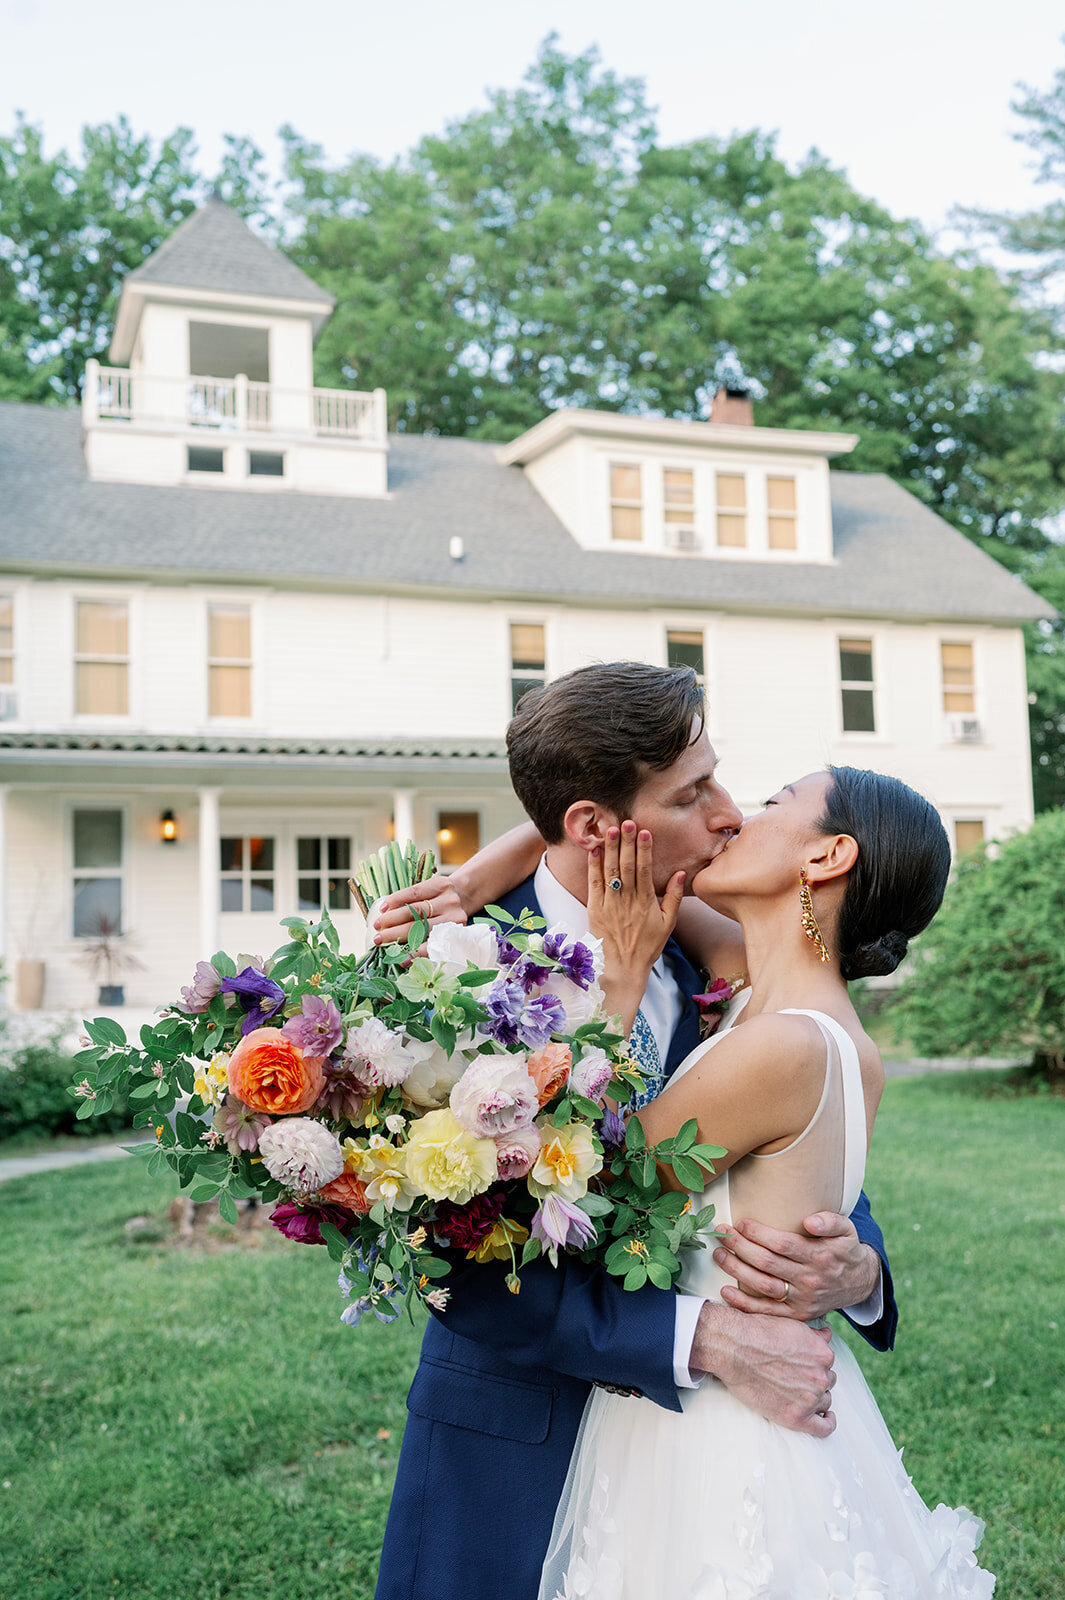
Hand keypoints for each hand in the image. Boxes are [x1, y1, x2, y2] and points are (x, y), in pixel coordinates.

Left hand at [371, 874, 467, 947]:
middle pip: (417, 912)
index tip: (381, 910)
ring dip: (400, 937)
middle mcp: (449, 901)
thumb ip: (411, 898)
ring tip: (384, 941)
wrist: (466, 898)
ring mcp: (454, 918)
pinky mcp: (457, 933)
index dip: (396, 901)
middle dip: (393, 922)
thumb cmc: (439, 895)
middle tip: (377, 930)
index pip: (414, 893)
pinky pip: (434, 945)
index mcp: (440, 885)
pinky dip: (417, 952)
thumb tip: (384, 913)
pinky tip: (404, 958)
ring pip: (423, 929)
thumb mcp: (429, 888)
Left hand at [588, 822, 684, 984]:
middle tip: (626, 822)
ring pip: (610, 871)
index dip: (644, 849)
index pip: (645, 869)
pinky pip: (593, 884)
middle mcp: (627, 901)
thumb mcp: (668, 924)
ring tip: (610, 828)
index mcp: (646, 902)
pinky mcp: (594, 910)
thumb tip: (680, 872)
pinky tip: (595, 850)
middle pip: (627, 866)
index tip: (645, 831)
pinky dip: (594, 866)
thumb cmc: (647, 947)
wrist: (622, 970)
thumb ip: (673, 897)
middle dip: (626, 842)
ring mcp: (609, 904)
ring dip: (610, 848)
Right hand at [691, 1301, 836, 1437]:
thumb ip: (814, 1334)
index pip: (827, 1363)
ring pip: (824, 1401)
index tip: (802, 1365)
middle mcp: (820, 1376)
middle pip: (826, 1382)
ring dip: (814, 1397)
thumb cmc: (758, 1333)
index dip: (814, 1363)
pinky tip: (826, 1418)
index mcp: (822, 1353)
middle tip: (793, 1376)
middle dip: (813, 1379)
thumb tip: (828, 1335)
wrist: (734, 1348)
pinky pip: (823, 1427)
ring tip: (795, 1392)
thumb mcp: (791, 1325)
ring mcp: (810, 1397)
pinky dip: (827, 1423)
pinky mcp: (796, 1417)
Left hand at [714, 1213, 880, 1320]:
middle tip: (722, 1233)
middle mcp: (809, 1279)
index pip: (782, 1244)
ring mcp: (802, 1300)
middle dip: (740, 1246)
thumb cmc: (845, 1250)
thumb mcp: (847, 1229)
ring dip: (736, 1270)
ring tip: (718, 1254)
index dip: (758, 1233)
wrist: (859, 1283)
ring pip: (763, 1286)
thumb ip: (830, 1221)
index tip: (741, 1223)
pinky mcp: (796, 1314)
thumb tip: (810, 1221)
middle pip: (767, 1263)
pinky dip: (744, 1303)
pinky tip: (725, 1291)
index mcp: (819, 1256)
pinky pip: (767, 1311)